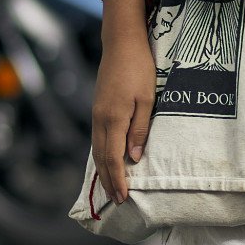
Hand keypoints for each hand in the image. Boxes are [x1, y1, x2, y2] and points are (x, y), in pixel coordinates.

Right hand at [92, 31, 157, 205]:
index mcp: (113, 119)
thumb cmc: (139, 68)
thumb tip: (133, 156)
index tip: (123, 197)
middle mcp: (100, 119)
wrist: (121, 42)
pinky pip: (97, 139)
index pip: (114, 158)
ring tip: (110, 187)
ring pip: (97, 149)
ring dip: (103, 170)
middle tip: (116, 201)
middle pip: (102, 158)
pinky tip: (106, 161)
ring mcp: (96, 113)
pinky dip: (101, 155)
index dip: (118, 179)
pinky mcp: (98, 108)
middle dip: (108, 181)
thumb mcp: (147, 99)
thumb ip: (140, 129)